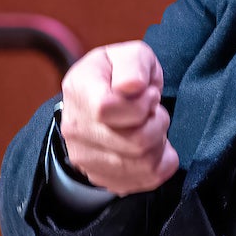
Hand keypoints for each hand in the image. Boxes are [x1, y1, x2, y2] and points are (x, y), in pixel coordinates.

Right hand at [59, 41, 178, 195]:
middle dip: (157, 123)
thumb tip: (131, 87)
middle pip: (134, 142)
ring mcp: (85, 157)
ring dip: (160, 143)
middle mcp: (74, 127)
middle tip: (153, 111)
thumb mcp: (131, 55)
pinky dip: (161, 163)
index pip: (108, 110)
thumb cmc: (122, 75)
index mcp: (78, 90)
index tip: (148, 94)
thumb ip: (133, 64)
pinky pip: (147, 180)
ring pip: (144, 164)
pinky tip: (154, 146)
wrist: (103, 100)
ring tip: (151, 126)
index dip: (140, 104)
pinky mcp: (101, 177)